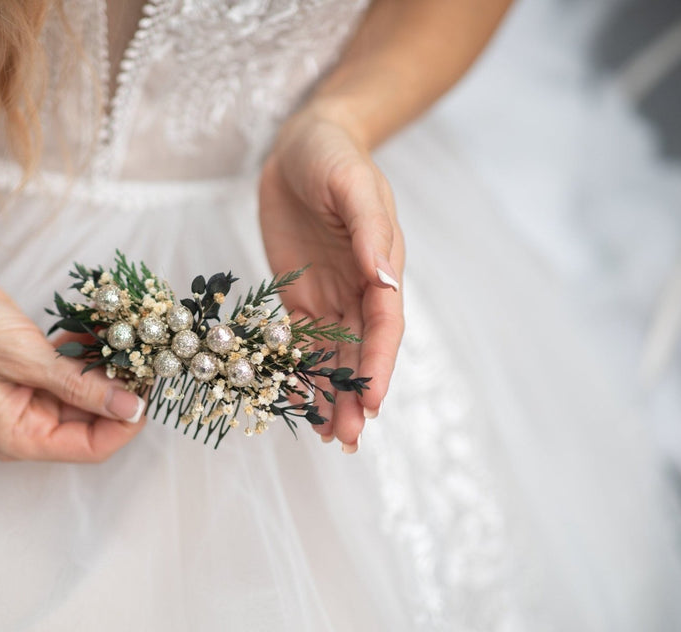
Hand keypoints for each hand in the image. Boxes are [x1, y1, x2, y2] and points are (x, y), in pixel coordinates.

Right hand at [0, 254, 146, 462]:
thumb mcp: (24, 358)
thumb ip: (80, 384)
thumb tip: (129, 406)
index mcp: (17, 436)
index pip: (89, 447)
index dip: (124, 425)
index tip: (150, 394)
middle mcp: (25, 424)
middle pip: (92, 421)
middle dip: (120, 391)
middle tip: (147, 358)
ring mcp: (29, 398)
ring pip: (86, 393)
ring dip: (107, 368)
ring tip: (127, 340)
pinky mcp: (33, 372)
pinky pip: (72, 371)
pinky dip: (88, 353)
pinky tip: (99, 331)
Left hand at [259, 107, 404, 451]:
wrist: (302, 142)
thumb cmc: (333, 155)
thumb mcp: (351, 184)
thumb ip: (368, 231)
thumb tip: (385, 278)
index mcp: (379, 265)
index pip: (384, 326)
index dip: (379, 365)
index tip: (372, 403)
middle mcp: (359, 289)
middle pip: (360, 352)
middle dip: (354, 396)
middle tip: (345, 441)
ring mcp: (328, 296)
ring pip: (332, 356)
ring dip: (330, 396)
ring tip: (327, 438)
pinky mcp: (297, 298)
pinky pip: (298, 343)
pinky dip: (298, 373)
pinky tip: (296, 403)